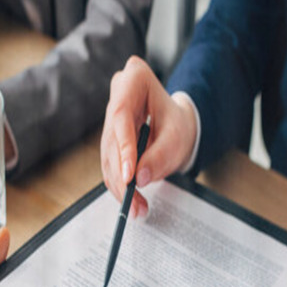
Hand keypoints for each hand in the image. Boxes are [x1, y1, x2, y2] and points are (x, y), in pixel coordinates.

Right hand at [100, 56, 197, 218]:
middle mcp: (117, 95)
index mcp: (134, 78)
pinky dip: (120, 187)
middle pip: (112, 140)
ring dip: (120, 187)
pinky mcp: (108, 140)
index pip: (121, 115)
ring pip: (108, 157)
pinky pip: (110, 166)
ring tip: (137, 208)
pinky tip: (132, 203)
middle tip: (134, 201)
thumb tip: (140, 177)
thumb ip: (160, 156)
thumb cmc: (179, 124)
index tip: (130, 175)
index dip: (123, 147)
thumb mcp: (177, 138)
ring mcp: (110, 119)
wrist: (177, 127)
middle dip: (122, 176)